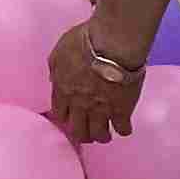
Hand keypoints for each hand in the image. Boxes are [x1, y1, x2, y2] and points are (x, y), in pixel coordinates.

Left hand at [49, 19, 143, 145]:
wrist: (111, 44)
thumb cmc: (84, 42)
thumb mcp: (59, 52)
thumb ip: (55, 69)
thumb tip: (54, 81)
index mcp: (63, 91)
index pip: (59, 115)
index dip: (65, 118)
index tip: (69, 119)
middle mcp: (80, 105)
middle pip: (78, 130)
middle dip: (82, 134)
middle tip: (87, 132)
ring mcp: (101, 110)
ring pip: (99, 135)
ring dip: (101, 136)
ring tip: (105, 135)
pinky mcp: (122, 110)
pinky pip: (122, 129)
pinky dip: (123, 130)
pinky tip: (124, 127)